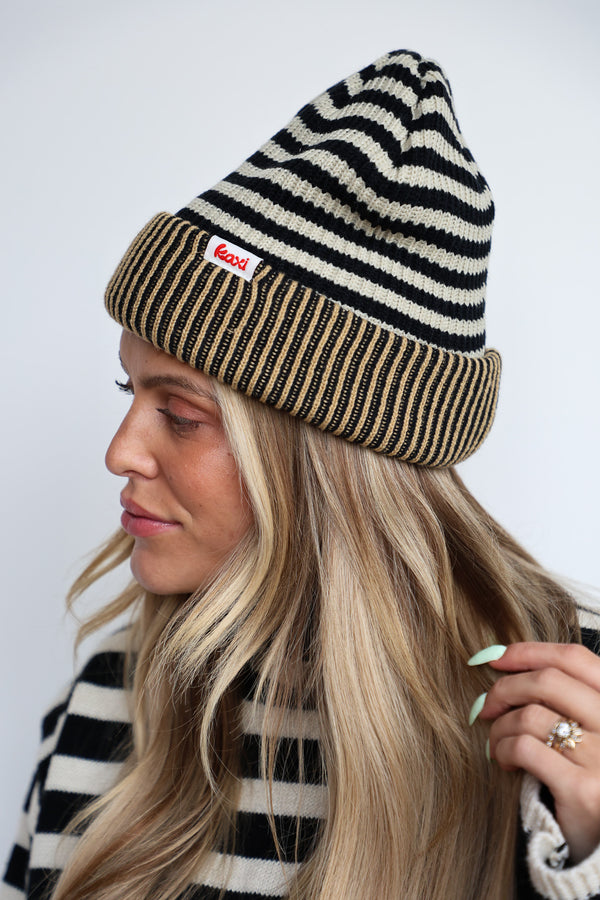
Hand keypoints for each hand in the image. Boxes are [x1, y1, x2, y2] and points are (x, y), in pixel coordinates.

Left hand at [473, 642, 599, 862]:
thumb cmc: (592, 773)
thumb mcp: (591, 728)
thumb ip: (565, 696)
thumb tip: (503, 659)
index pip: (575, 658)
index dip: (531, 652)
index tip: (497, 657)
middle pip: (547, 681)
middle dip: (505, 688)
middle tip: (487, 705)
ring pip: (530, 716)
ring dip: (500, 726)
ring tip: (497, 741)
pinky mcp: (583, 791)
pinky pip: (525, 749)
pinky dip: (503, 749)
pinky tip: (504, 760)